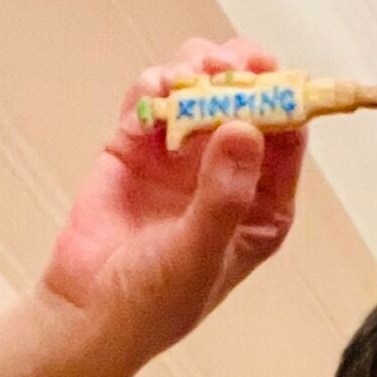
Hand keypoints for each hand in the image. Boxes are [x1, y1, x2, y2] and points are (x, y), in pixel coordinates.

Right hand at [32, 34, 303, 376]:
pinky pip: (151, 101)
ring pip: (201, 90)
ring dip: (196, 70)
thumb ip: (223, 194)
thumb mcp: (200, 252)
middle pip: (248, 102)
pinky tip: (152, 97)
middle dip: (240, 73)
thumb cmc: (156, 300)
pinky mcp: (138, 145)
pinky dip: (152, 88)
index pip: (287, 137)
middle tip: (224, 64)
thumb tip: (245, 128)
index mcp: (263, 204)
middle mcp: (229, 173)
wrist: (89, 312)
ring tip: (189, 71)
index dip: (284, 98)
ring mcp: (183, 156)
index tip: (267, 74)